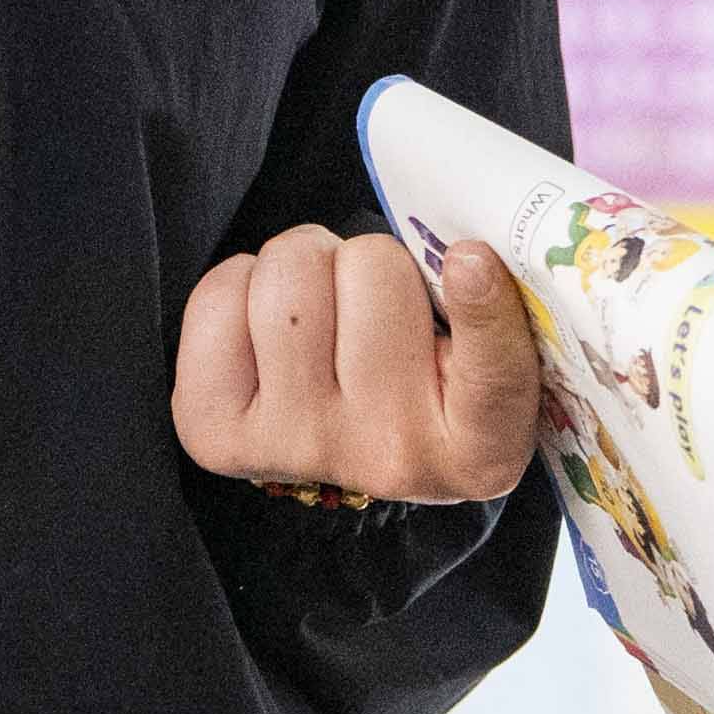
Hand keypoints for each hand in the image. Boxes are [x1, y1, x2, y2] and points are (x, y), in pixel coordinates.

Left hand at [169, 224, 550, 507]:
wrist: (347, 451)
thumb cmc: (419, 381)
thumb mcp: (479, 357)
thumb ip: (482, 305)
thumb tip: (463, 254)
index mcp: (478, 449)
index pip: (493, 376)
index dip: (481, 306)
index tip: (470, 259)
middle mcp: (390, 459)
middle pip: (375, 270)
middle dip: (370, 262)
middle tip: (372, 298)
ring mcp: (300, 448)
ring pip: (291, 274)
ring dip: (305, 267)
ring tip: (322, 306)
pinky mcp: (220, 434)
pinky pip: (219, 297)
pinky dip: (238, 285)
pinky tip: (264, 320)